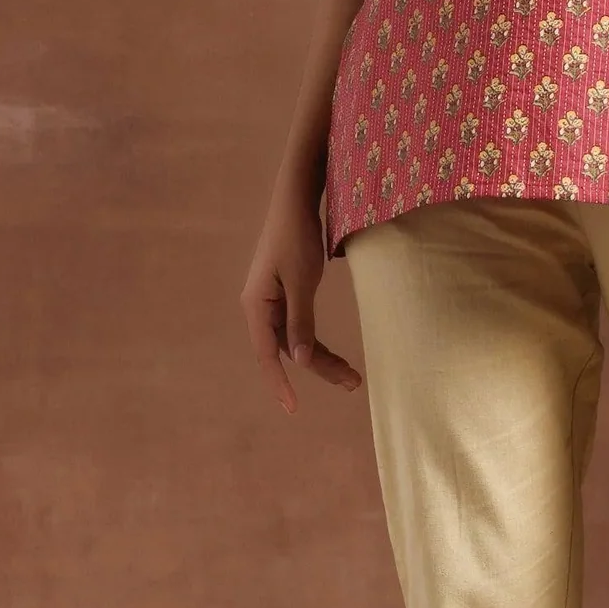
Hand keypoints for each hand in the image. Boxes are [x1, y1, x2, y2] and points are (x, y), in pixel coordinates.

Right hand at [240, 183, 363, 416]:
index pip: (266, 354)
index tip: (293, 408)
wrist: (295, 199)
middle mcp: (259, 306)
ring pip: (294, 340)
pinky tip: (330, 353)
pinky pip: (297, 326)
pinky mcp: (283, 293)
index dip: (279, 383)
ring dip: (320, 357)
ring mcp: (270, 300)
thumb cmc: (296, 234)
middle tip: (352, 382)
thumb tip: (298, 359)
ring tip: (351, 374)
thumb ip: (300, 320)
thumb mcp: (301, 279)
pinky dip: (314, 340)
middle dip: (318, 367)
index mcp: (256, 304)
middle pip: (285, 349)